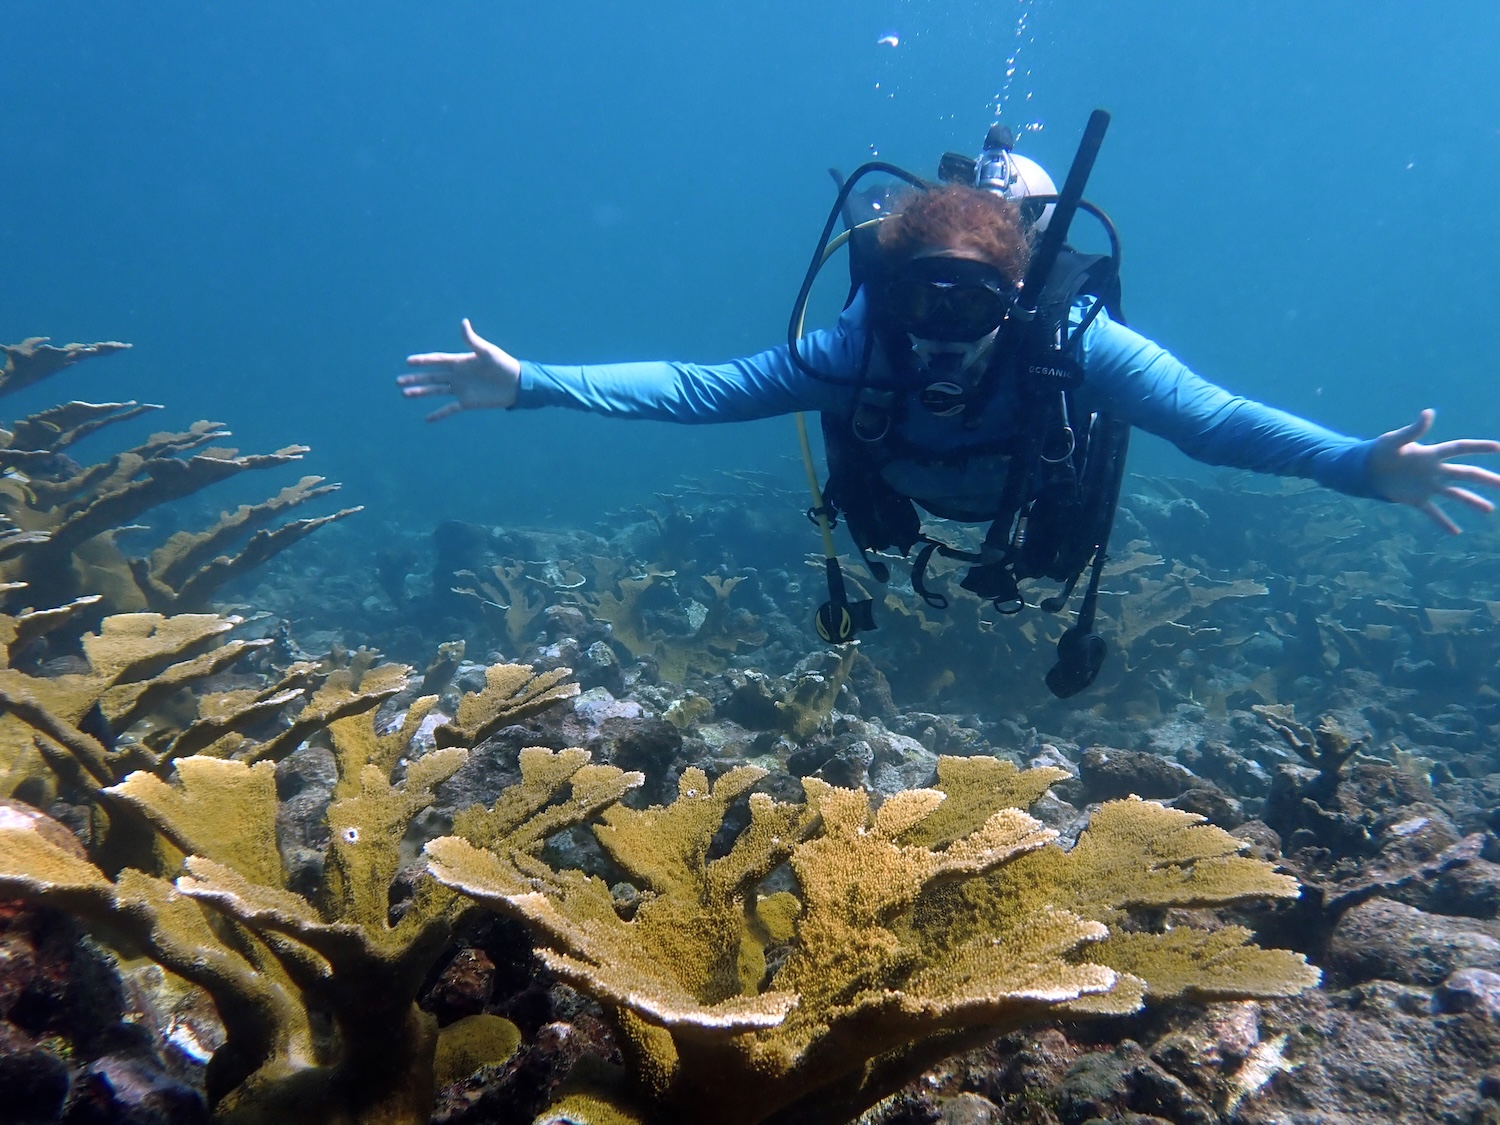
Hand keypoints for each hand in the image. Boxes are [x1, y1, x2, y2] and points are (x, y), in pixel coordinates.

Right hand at [397, 319, 520, 421]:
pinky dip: (439, 414)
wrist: (517, 384)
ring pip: (436, 391)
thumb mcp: (488, 352)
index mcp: (460, 362)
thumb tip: (463, 322)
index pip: (437, 361)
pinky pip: (450, 409)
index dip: (423, 361)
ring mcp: (461, 389)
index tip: (408, 361)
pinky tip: (427, 420)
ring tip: (405, 394)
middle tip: (397, 381)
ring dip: (421, 393)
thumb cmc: (504, 365)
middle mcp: (457, 375)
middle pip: (431, 377)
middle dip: (415, 378)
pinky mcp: (468, 402)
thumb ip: (472, 340)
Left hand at [1366, 409, 1499, 533]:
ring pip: (1455, 494)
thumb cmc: (1382, 450)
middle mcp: (1435, 470)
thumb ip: (1413, 430)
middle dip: (1486, 479)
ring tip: (1489, 510)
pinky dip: (1443, 522)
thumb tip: (1428, 413)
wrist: (1368, 469)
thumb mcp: (1395, 440)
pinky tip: (1455, 532)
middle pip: (1465, 474)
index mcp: (1431, 454)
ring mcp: (1428, 486)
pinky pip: (1432, 513)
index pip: (1459, 449)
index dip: (1477, 447)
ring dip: (1472, 501)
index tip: (1497, 447)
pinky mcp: (1417, 499)